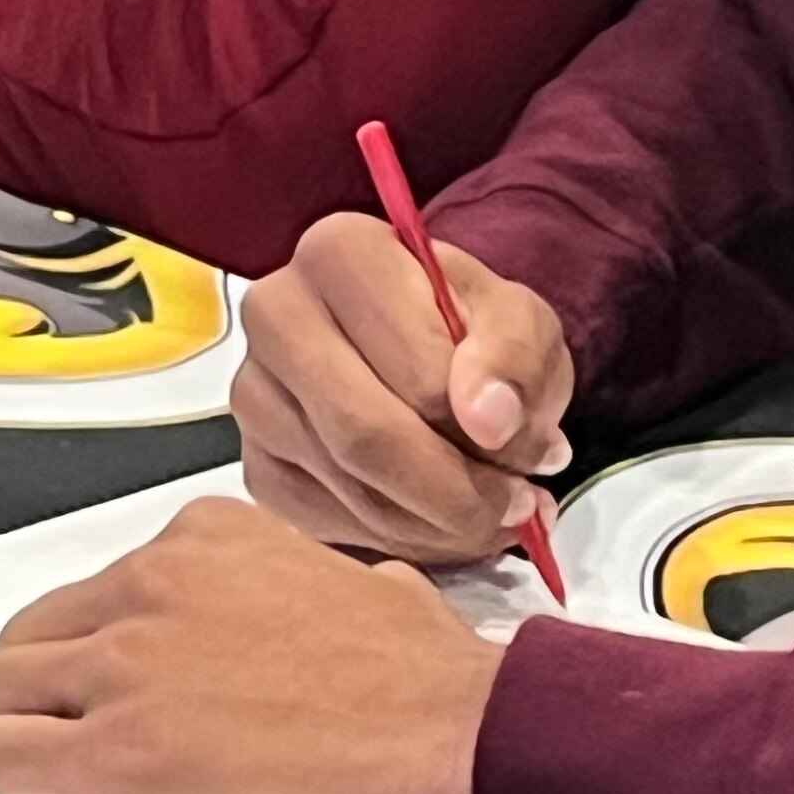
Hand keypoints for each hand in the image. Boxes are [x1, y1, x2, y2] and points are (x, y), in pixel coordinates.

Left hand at [0, 497, 495, 793]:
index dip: (113, 653)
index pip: (99, 588)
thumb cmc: (432, 689)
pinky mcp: (112, 757)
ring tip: (87, 780)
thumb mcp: (370, 585)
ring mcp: (125, 668)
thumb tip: (338, 603)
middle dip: (53, 693)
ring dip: (28, 737)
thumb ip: (312, 585)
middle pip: (29, 635)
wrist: (459, 747)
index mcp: (210, 539)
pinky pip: (0, 760)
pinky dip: (28, 791)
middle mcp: (154, 585)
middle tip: (101, 739)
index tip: (144, 690)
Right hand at [236, 211, 575, 565]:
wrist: (424, 350)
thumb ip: (515, 356)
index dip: (489, 435)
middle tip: (518, 512)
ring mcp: (254, 392)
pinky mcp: (255, 461)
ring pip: (350, 489)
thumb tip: (489, 421)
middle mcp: (277, 313)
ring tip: (492, 517)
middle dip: (457, 494)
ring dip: (435, 525)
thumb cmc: (469, 329)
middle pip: (366, 435)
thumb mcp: (519, 320)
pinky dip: (395, 541)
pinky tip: (437, 522)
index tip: (539, 460)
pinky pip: (324, 526)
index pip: (419, 374)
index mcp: (340, 252)